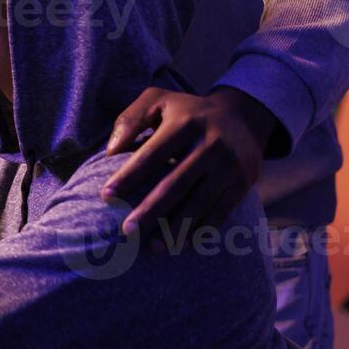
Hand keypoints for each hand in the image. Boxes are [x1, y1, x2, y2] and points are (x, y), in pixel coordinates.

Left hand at [103, 87, 278, 237]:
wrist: (242, 117)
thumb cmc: (186, 113)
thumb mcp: (157, 101)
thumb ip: (130, 120)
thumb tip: (110, 152)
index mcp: (185, 124)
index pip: (151, 155)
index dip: (128, 177)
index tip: (105, 197)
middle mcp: (211, 145)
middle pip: (176, 185)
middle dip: (150, 210)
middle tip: (127, 231)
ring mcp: (230, 165)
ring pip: (199, 203)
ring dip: (175, 228)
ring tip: (153, 247)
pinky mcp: (243, 182)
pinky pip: (220, 211)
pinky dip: (200, 230)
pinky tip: (180, 244)